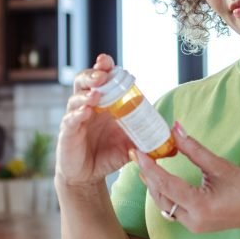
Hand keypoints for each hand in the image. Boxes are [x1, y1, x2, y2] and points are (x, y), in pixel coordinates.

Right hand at [56, 54, 135, 187]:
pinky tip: (85, 112)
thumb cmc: (107, 155)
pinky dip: (77, 114)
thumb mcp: (130, 144)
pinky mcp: (67, 133)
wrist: (89, 177)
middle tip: (102, 75)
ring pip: (75, 99)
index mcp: (103, 103)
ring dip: (86, 94)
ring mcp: (75, 118)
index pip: (101, 78)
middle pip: (84, 82)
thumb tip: (172, 138)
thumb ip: (147, 138)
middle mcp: (87, 106)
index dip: (103, 68)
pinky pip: (70, 120)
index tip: (108, 61)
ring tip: (96, 95)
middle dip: (92, 75)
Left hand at [134, 122, 239, 233]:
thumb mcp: (220, 166)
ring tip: (146, 163)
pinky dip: (164, 193)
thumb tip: (175, 129)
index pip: (166, 184)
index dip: (149, 166)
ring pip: (164, 205)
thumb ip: (194, 149)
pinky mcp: (195, 225)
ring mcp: (193, 225)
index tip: (138, 151)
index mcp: (200, 206)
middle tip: (138, 154)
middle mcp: (192, 220)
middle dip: (148, 175)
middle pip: (160, 196)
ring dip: (154, 185)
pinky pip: (172, 209)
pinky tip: (160, 178)